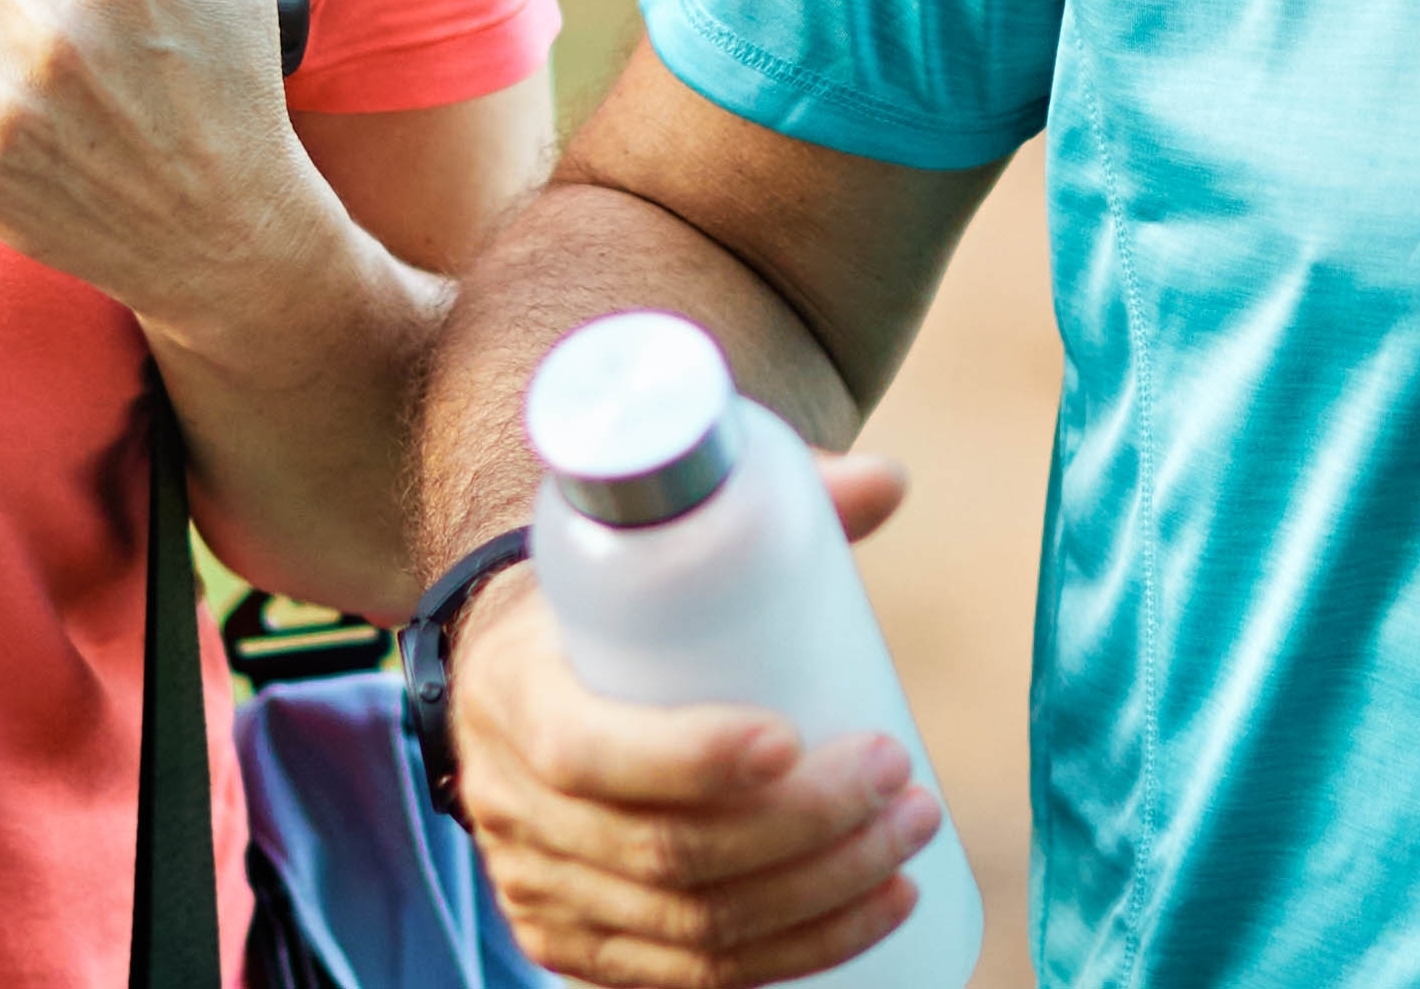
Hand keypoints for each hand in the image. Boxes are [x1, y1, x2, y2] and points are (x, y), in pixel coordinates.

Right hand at [456, 454, 936, 987]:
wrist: (512, 662)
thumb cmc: (603, 592)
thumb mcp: (647, 535)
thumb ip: (761, 497)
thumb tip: (888, 481)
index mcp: (513, 689)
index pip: (587, 751)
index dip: (690, 757)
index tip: (792, 736)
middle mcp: (511, 806)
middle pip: (660, 854)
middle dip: (798, 830)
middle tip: (896, 778)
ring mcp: (540, 888)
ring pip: (686, 930)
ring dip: (815, 899)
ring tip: (908, 842)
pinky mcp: (577, 940)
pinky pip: (683, 978)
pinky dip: (787, 957)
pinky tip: (867, 915)